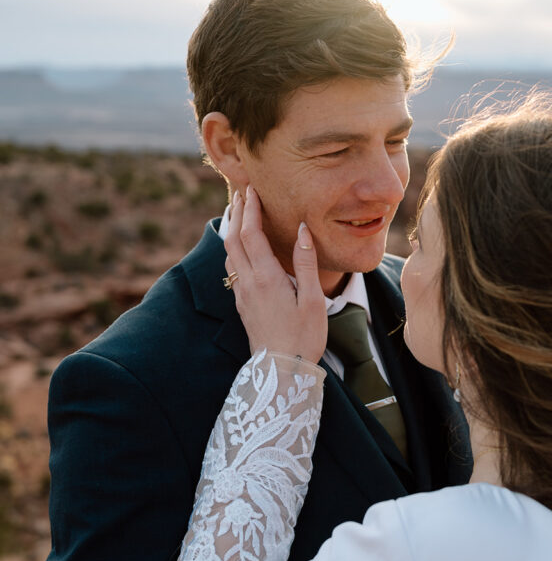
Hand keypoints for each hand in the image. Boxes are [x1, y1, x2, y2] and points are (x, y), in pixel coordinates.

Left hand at [225, 187, 327, 362]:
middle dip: (237, 213)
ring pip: (229, 254)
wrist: (281, 371)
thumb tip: (302, 229)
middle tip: (243, 193)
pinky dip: (235, 249)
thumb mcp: (312, 299)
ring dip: (233, 230)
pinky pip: (233, 268)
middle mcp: (248, 283)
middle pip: (234, 239)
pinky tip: (243, 249)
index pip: (251, 234)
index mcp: (266, 277)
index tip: (253, 189)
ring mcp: (242, 295)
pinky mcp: (243, 305)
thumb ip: (306, 262)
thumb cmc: (303, 337)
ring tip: (240, 214)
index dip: (251, 209)